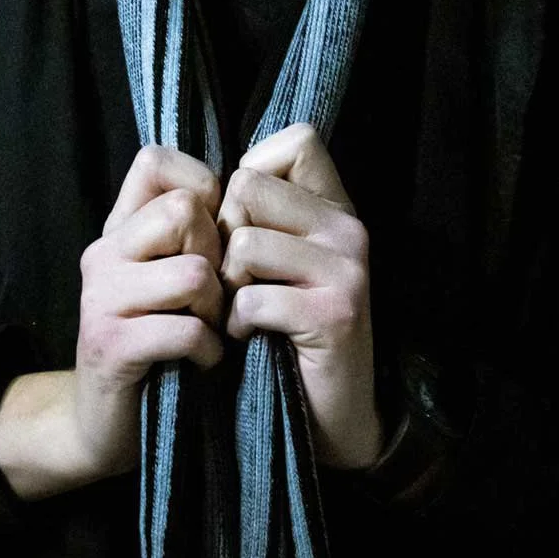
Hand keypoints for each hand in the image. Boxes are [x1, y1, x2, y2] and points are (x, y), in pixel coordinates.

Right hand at [0, 144, 224, 497]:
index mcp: (120, 229)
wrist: (104, 424)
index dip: (202, 186)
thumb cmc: (158, 342)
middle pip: (184, 210)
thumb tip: (247, 183)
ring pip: (193, 272)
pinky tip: (203, 361)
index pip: (156, 162)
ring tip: (211, 329)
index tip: (214, 234)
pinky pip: (184, 330)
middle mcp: (104, 253)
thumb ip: (188, 232)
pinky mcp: (110, 346)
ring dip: (216, 308)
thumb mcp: (169, 277)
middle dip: (217, 254)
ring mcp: (102, 298)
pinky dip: (207, 350)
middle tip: (215, 295)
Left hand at [217, 122, 384, 469]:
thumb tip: (209, 176)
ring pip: (244, 242)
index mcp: (336, 208)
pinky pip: (252, 298)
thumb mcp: (280, 262)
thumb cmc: (286, 332)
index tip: (246, 223)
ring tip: (244, 312)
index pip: (296, 140)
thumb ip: (262, 213)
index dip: (252, 173)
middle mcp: (349, 229)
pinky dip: (238, 325)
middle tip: (239, 279)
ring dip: (227, 286)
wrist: (329, 417)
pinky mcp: (334, 313)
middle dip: (225, 234)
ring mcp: (347, 269)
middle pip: (249, 187)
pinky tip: (253, 340)